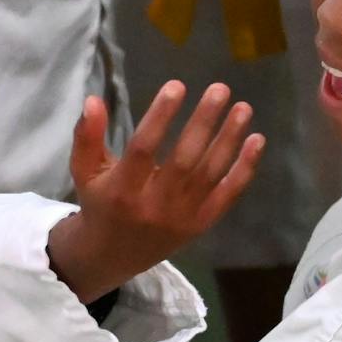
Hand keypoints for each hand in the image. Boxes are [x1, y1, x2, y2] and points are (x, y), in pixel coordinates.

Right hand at [48, 81, 263, 304]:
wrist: (114, 256)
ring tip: (243, 108)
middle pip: (184, 159)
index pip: (143, 148)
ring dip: (229, 139)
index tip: (176, 85)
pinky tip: (257, 140)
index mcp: (122, 190)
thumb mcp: (84, 171)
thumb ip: (87, 135)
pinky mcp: (201, 224)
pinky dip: (245, 168)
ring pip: (210, 174)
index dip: (160, 116)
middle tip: (219, 90)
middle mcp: (154, 205)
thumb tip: (94, 99)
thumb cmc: (101, 202)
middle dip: (204, 122)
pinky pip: (227, 195)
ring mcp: (181, 217)